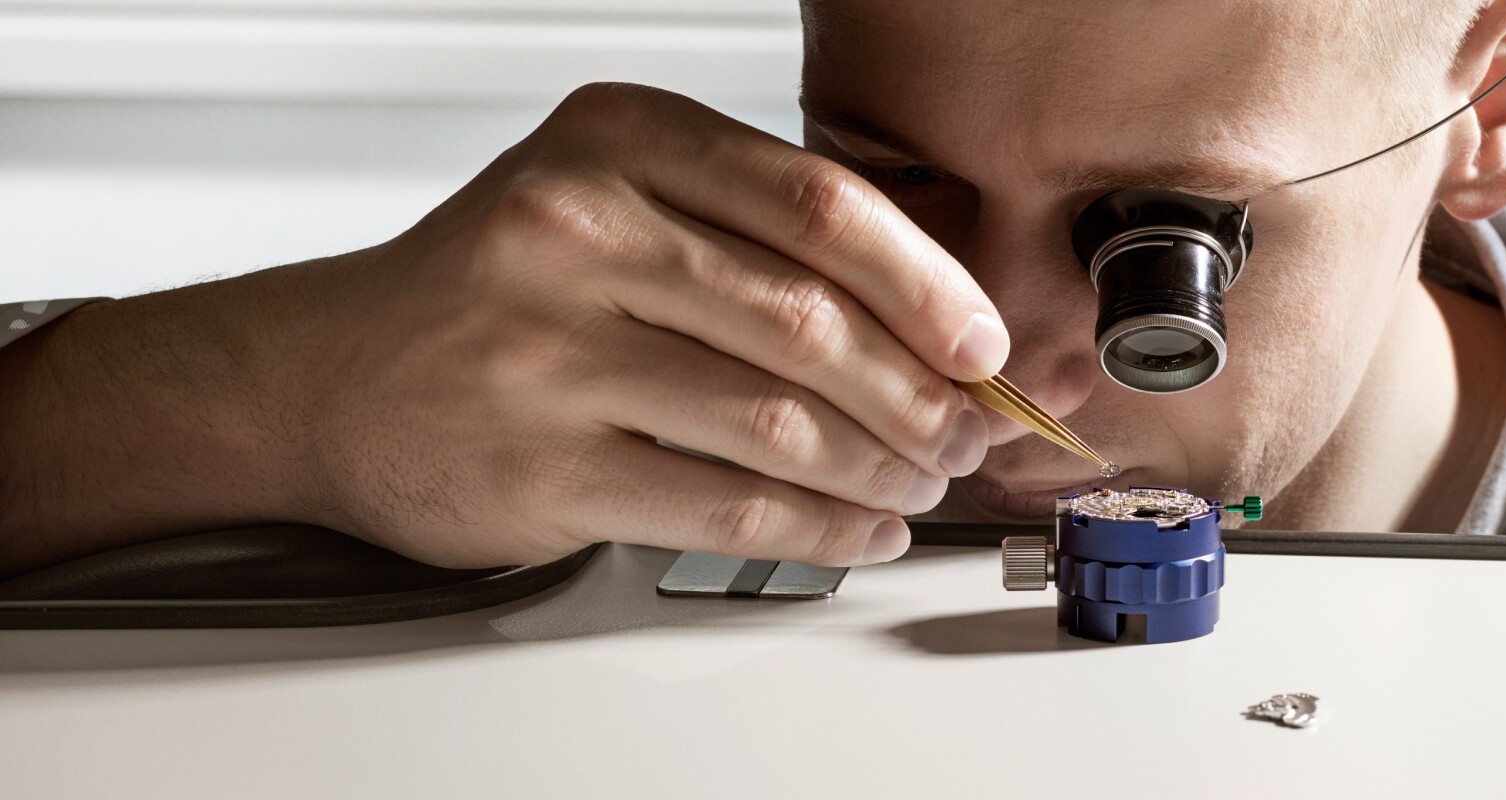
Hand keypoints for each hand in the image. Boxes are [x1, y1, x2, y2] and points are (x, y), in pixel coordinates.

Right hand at [0, 83, 1006, 572]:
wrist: (327, 377)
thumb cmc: (498, 289)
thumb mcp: (616, 198)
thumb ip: (755, 232)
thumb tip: (939, 317)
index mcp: (618, 139)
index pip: (819, 204)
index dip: (928, 283)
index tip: (983, 341)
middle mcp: (576, 230)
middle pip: (810, 320)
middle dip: (918, 392)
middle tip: (966, 429)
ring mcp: (548, 351)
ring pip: (778, 419)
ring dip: (880, 466)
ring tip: (919, 481)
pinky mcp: (540, 464)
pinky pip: (724, 503)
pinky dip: (818, 526)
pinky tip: (858, 527)